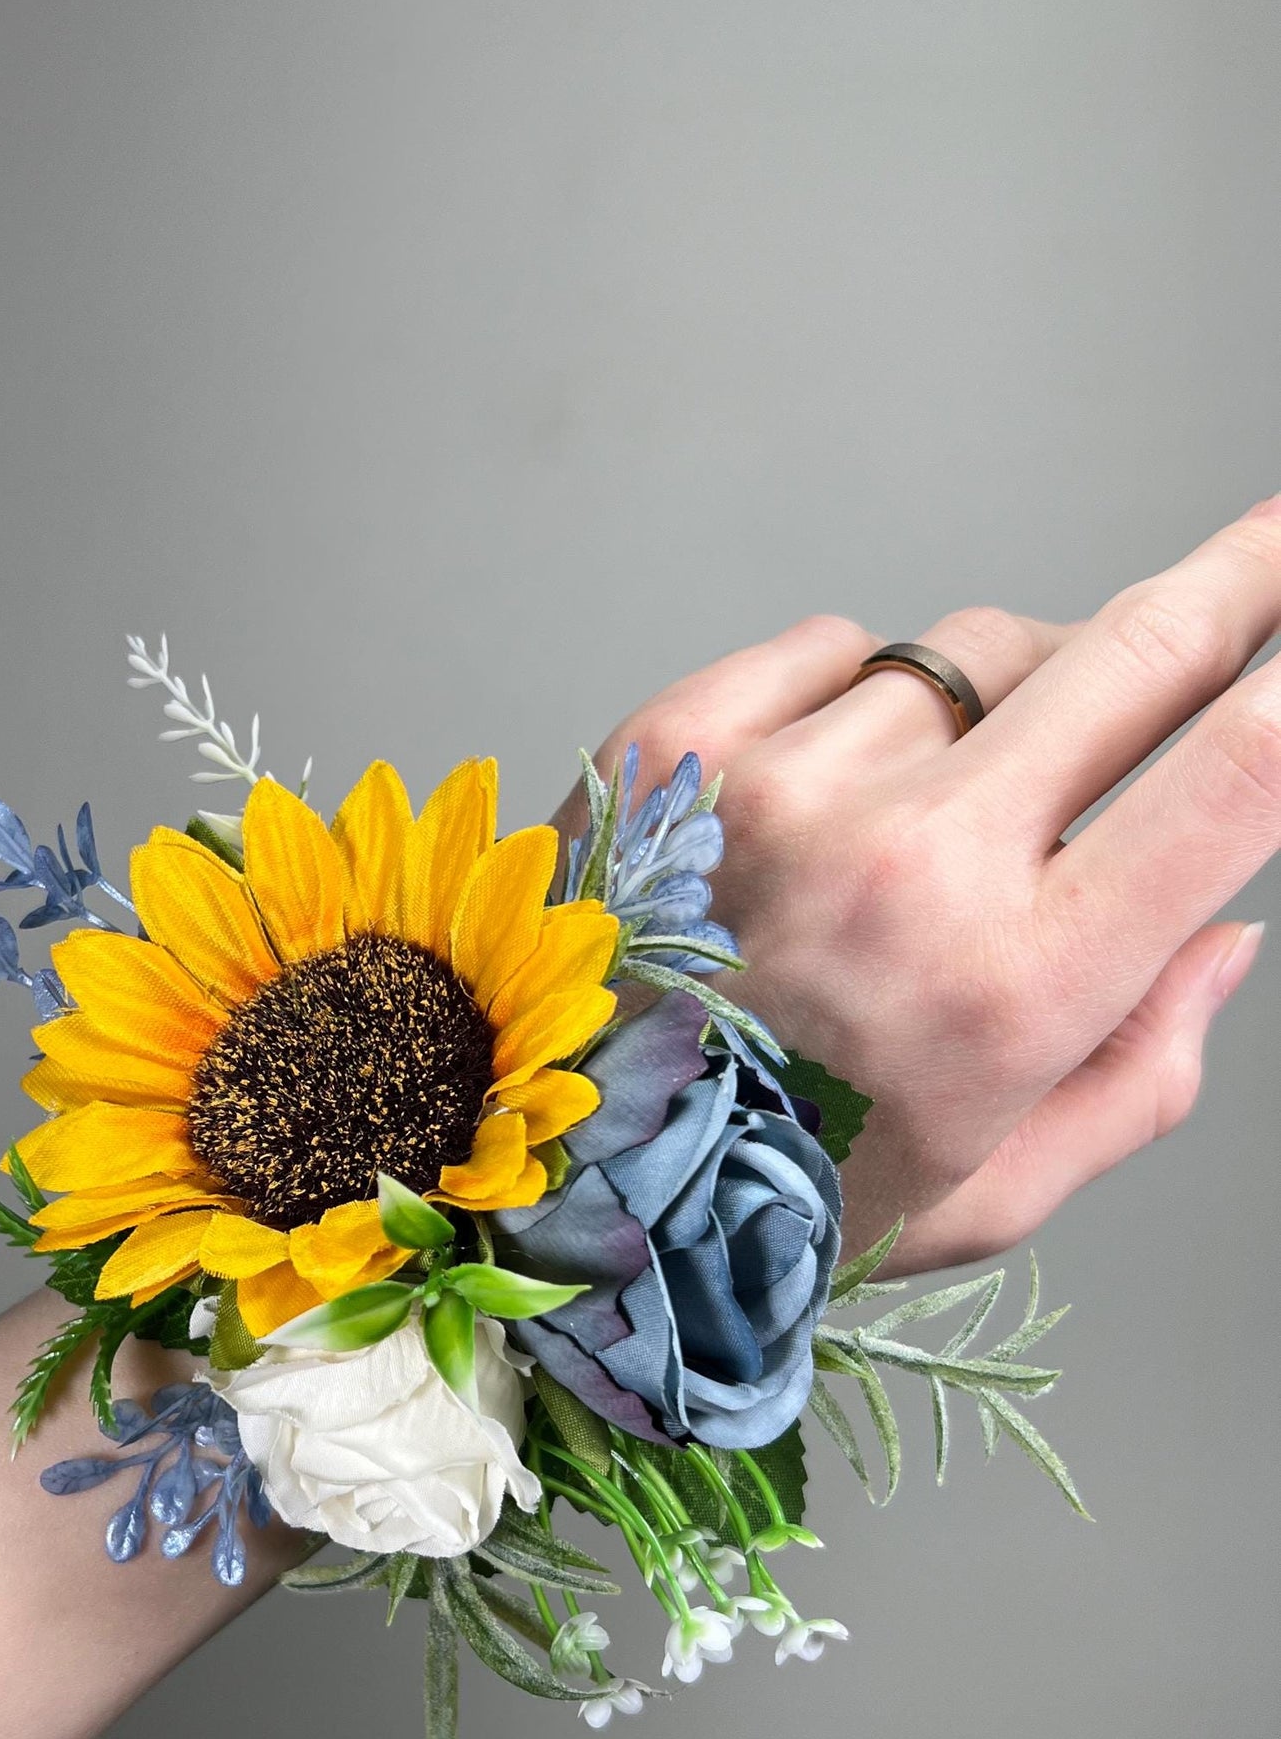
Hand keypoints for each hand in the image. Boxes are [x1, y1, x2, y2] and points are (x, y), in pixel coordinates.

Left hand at [576, 498, 1280, 1273]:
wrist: (532, 1166)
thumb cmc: (768, 1199)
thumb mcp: (987, 1192)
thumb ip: (1137, 1072)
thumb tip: (1226, 932)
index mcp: (1012, 991)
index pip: (1230, 778)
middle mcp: (907, 869)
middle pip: (1130, 650)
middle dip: (1231, 581)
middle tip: (1272, 539)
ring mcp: (780, 790)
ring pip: (975, 658)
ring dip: (997, 706)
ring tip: (923, 823)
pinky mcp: (668, 743)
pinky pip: (833, 643)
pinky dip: (855, 689)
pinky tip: (824, 785)